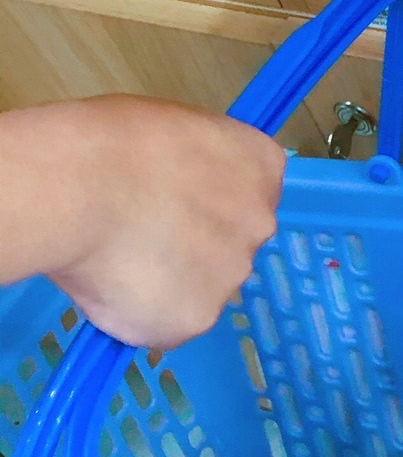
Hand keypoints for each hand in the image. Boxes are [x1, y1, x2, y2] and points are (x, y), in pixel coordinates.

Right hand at [0, 96, 284, 349]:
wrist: (85, 186)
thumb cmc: (117, 141)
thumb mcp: (175, 133)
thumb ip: (194, 172)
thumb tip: (174, 197)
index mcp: (262, 166)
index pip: (247, 195)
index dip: (206, 204)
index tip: (172, 206)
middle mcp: (261, 223)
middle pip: (230, 246)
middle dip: (192, 248)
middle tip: (139, 238)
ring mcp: (233, 274)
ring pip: (199, 289)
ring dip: (166, 284)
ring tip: (116, 260)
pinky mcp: (199, 318)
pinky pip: (169, 324)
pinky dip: (142, 315)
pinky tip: (113, 287)